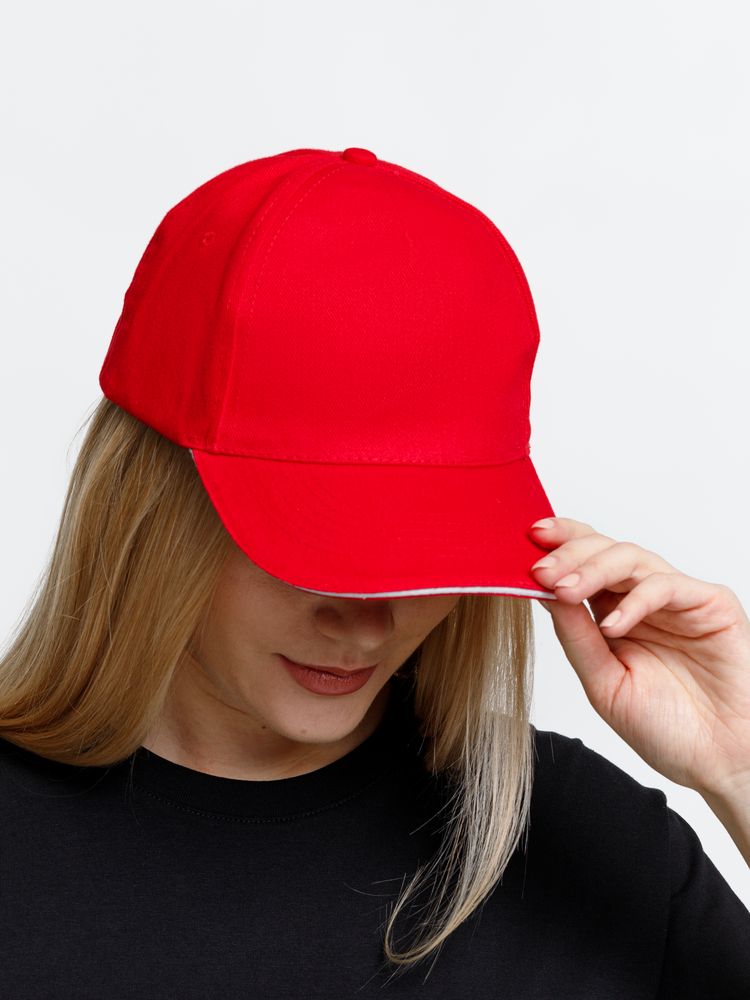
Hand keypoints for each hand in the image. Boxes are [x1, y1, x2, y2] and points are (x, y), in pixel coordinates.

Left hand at [528, 516, 749, 800]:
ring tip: (564, 591)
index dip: (559, 543)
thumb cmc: (667, 728)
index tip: (527, 538)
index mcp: (615, 612)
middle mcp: (644, 599)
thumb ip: (575, 637)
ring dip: (592, 569)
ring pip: (631, 558)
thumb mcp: (603, 682)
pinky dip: (635, 600)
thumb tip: (541, 592)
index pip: (585, 561)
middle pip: (603, 550)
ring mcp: (678, 599)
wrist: (719, 763)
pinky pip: (666, 585)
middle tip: (540, 571)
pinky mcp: (710, 604)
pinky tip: (612, 625)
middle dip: (567, 555)